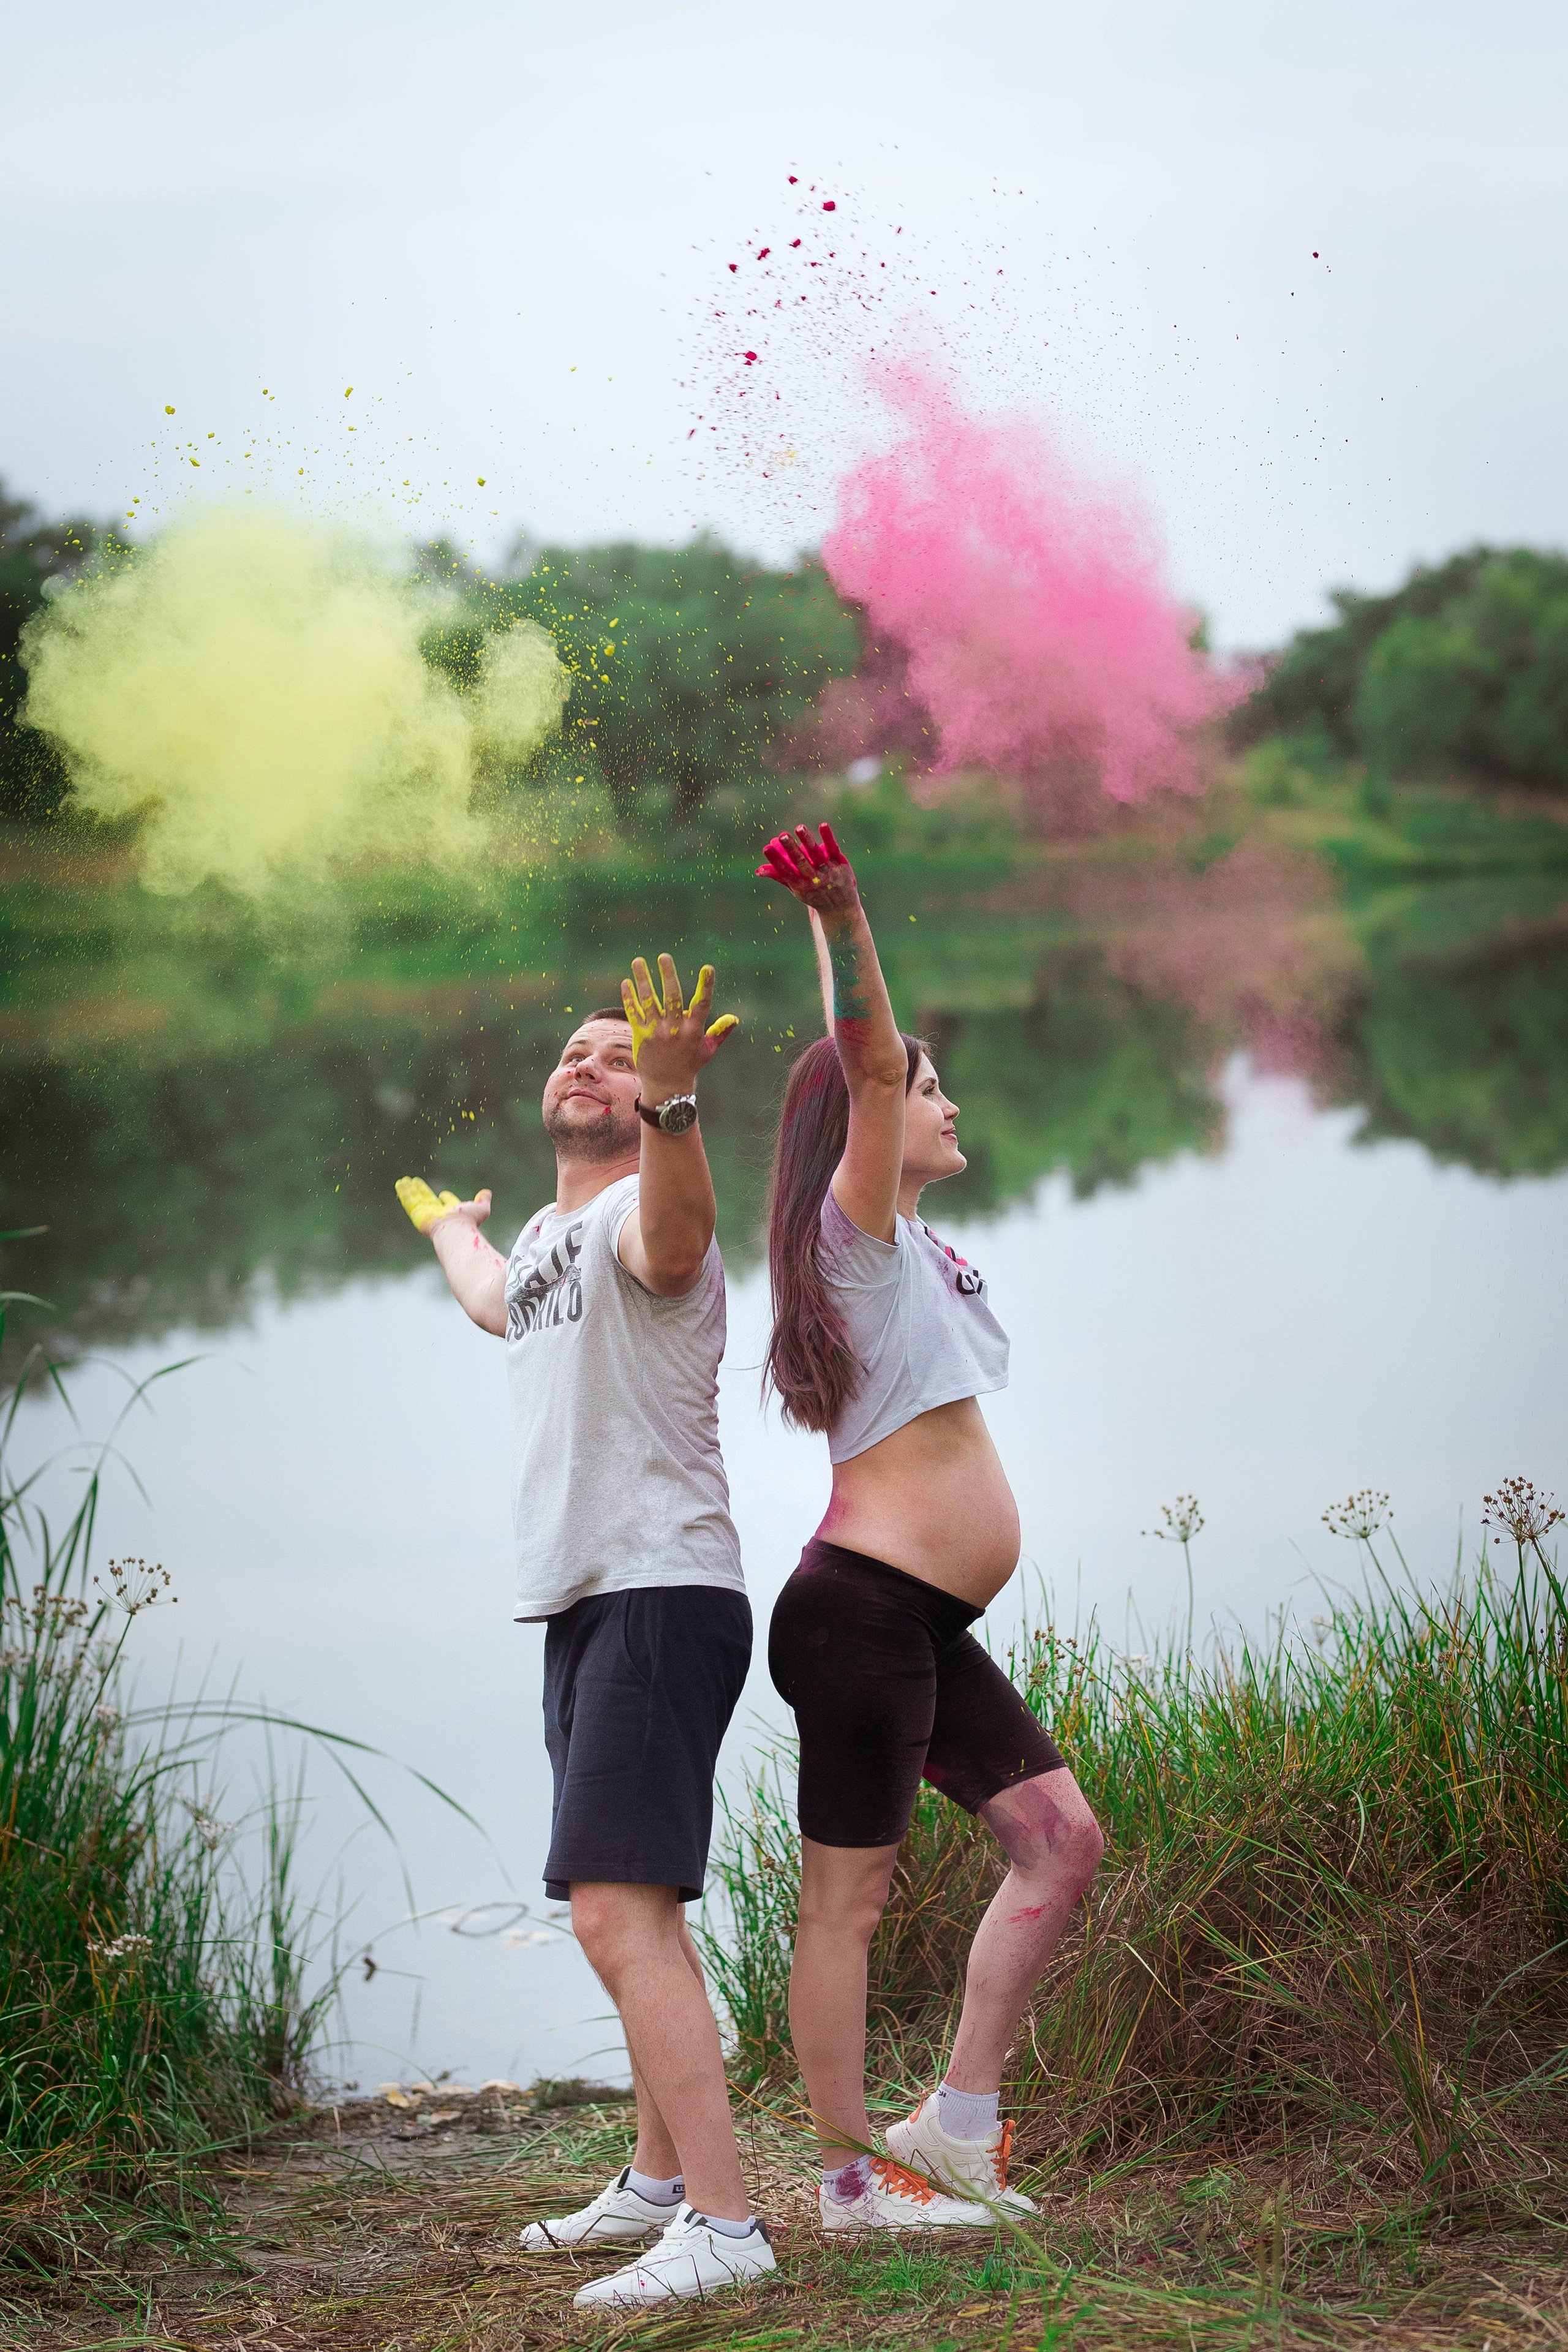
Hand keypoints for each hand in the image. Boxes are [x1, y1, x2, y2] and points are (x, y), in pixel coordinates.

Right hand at [396, 1177, 492, 1235]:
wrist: (457, 1230)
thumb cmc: (469, 1221)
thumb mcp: (481, 1209)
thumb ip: (483, 1200)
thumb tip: (487, 1193)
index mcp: (452, 1212)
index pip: (447, 1203)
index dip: (446, 1198)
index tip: (443, 1194)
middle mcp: (438, 1213)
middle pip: (428, 1200)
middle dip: (422, 1191)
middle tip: (415, 1182)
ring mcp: (426, 1214)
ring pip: (416, 1199)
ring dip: (409, 1190)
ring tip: (403, 1180)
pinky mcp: (417, 1214)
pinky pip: (409, 1201)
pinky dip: (404, 1193)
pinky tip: (400, 1184)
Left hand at [620, 954, 738, 1094]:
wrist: (667, 1086)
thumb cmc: (689, 1066)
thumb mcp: (707, 1050)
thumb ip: (719, 1032)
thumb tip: (733, 1019)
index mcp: (693, 1031)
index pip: (702, 1004)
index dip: (706, 986)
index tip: (708, 968)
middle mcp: (675, 1030)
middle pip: (672, 997)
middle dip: (668, 975)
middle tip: (664, 956)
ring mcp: (657, 1032)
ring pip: (649, 1001)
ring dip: (643, 979)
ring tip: (639, 961)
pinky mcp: (641, 1036)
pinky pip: (634, 1012)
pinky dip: (629, 996)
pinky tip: (627, 982)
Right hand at [756, 821, 859, 921]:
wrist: (840, 907)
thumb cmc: (813, 894)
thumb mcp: (796, 888)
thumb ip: (779, 877)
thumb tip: (758, 870)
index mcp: (800, 886)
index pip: (786, 871)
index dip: (776, 860)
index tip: (766, 847)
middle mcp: (814, 879)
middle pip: (801, 862)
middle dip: (791, 849)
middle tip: (782, 835)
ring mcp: (828, 870)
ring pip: (816, 854)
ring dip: (808, 841)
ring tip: (799, 828)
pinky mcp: (840, 863)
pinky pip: (833, 849)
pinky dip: (828, 838)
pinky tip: (823, 825)